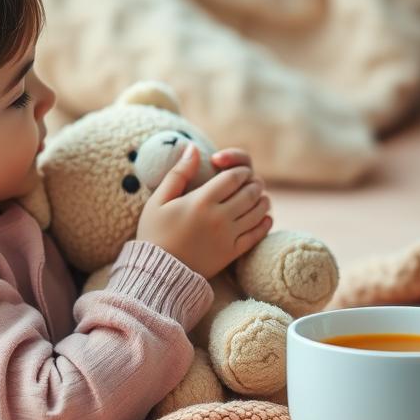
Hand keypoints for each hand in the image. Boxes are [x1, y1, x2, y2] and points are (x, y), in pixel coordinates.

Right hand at [136, 144, 272, 278]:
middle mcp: (219, 218)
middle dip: (254, 183)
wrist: (157, 272)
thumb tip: (193, 147)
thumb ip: (179, 172)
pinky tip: (264, 217)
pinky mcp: (232, 253)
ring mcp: (228, 236)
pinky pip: (257, 234)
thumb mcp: (158, 200)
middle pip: (250, 192)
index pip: (233, 177)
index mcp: (201, 201)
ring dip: (262, 200)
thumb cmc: (154, 233)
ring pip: (258, 212)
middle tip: (252, 182)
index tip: (238, 172)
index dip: (240, 170)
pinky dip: (264, 223)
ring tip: (259, 196)